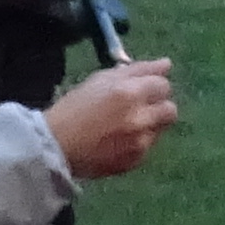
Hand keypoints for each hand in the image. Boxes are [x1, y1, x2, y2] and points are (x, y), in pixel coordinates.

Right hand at [46, 58, 178, 178]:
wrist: (54, 145)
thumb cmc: (73, 107)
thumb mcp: (99, 80)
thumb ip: (136, 70)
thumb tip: (166, 64)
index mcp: (128, 93)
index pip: (163, 85)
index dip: (152, 86)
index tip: (140, 89)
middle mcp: (140, 118)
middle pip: (170, 109)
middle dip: (158, 106)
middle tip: (138, 108)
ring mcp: (141, 142)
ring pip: (161, 129)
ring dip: (149, 124)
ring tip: (125, 125)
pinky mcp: (137, 160)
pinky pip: (148, 147)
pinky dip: (138, 142)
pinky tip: (117, 141)